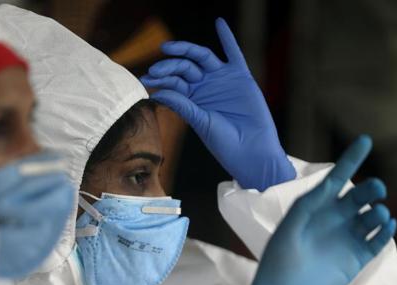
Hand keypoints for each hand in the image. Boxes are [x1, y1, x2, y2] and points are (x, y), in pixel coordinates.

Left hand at [140, 18, 294, 190]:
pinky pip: (234, 53)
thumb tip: (158, 92)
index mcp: (191, 98)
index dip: (160, 79)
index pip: (173, 83)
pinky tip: (219, 23)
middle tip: (155, 69)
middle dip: (168, 66)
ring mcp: (221, 80)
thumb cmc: (223, 142)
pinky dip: (227, 38)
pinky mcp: (240, 77)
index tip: (146, 79)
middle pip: (184, 68)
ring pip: (202, 58)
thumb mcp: (200, 122)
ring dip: (186, 50)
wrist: (250, 150)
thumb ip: (182, 105)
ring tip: (168, 47)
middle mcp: (204, 86)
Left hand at [247, 135, 396, 284]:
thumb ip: (307, 207)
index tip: (366, 140)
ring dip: (378, 210)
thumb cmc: (278, 263)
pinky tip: (386, 225)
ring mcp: (345, 238)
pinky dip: (385, 231)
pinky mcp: (356, 259)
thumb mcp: (288, 229)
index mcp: (312, 208)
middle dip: (370, 189)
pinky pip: (377, 240)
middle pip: (358, 196)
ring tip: (377, 213)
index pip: (335, 179)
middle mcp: (331, 220)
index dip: (350, 159)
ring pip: (371, 216)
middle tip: (375, 190)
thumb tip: (329, 185)